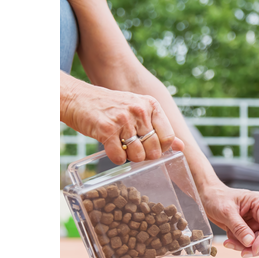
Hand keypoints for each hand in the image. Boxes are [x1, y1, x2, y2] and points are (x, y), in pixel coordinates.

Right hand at [61, 73, 183, 163]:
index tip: (150, 147)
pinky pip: (119, 157)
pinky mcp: (106, 129)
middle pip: (154, 149)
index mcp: (151, 105)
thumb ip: (159, 128)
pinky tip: (112, 149)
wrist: (77, 98)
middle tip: (133, 149)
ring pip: (138, 155)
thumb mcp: (138, 111)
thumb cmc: (110, 108)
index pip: (168, 136)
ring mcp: (123, 119)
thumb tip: (181, 146)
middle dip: (145, 155)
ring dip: (130, 158)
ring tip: (122, 147)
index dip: (161, 148)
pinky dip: (116, 159)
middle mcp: (139, 110)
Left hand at [200, 184, 258, 257]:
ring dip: (245, 247)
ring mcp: (256, 222)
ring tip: (229, 243)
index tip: (255, 249)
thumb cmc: (217, 197)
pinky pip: (249, 243)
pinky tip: (229, 240)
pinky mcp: (249, 230)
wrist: (208, 198)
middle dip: (257, 246)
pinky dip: (239, 245)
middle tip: (244, 253)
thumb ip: (239, 227)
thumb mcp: (226, 212)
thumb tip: (250, 242)